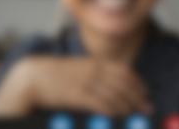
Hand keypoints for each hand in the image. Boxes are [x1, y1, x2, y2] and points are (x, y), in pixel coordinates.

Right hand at [0, 56, 152, 116]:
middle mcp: (95, 70)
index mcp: (96, 61)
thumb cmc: (55, 74)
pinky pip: (101, 105)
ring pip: (115, 96)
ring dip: (128, 107)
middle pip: (124, 84)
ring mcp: (87, 82)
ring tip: (136, 115)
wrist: (31, 76)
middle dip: (138, 97)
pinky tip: (118, 117)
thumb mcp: (79, 68)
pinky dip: (113, 112)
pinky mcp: (78, 95)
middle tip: (147, 108)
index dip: (137, 83)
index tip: (145, 92)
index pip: (125, 71)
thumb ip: (96, 73)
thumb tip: (112, 84)